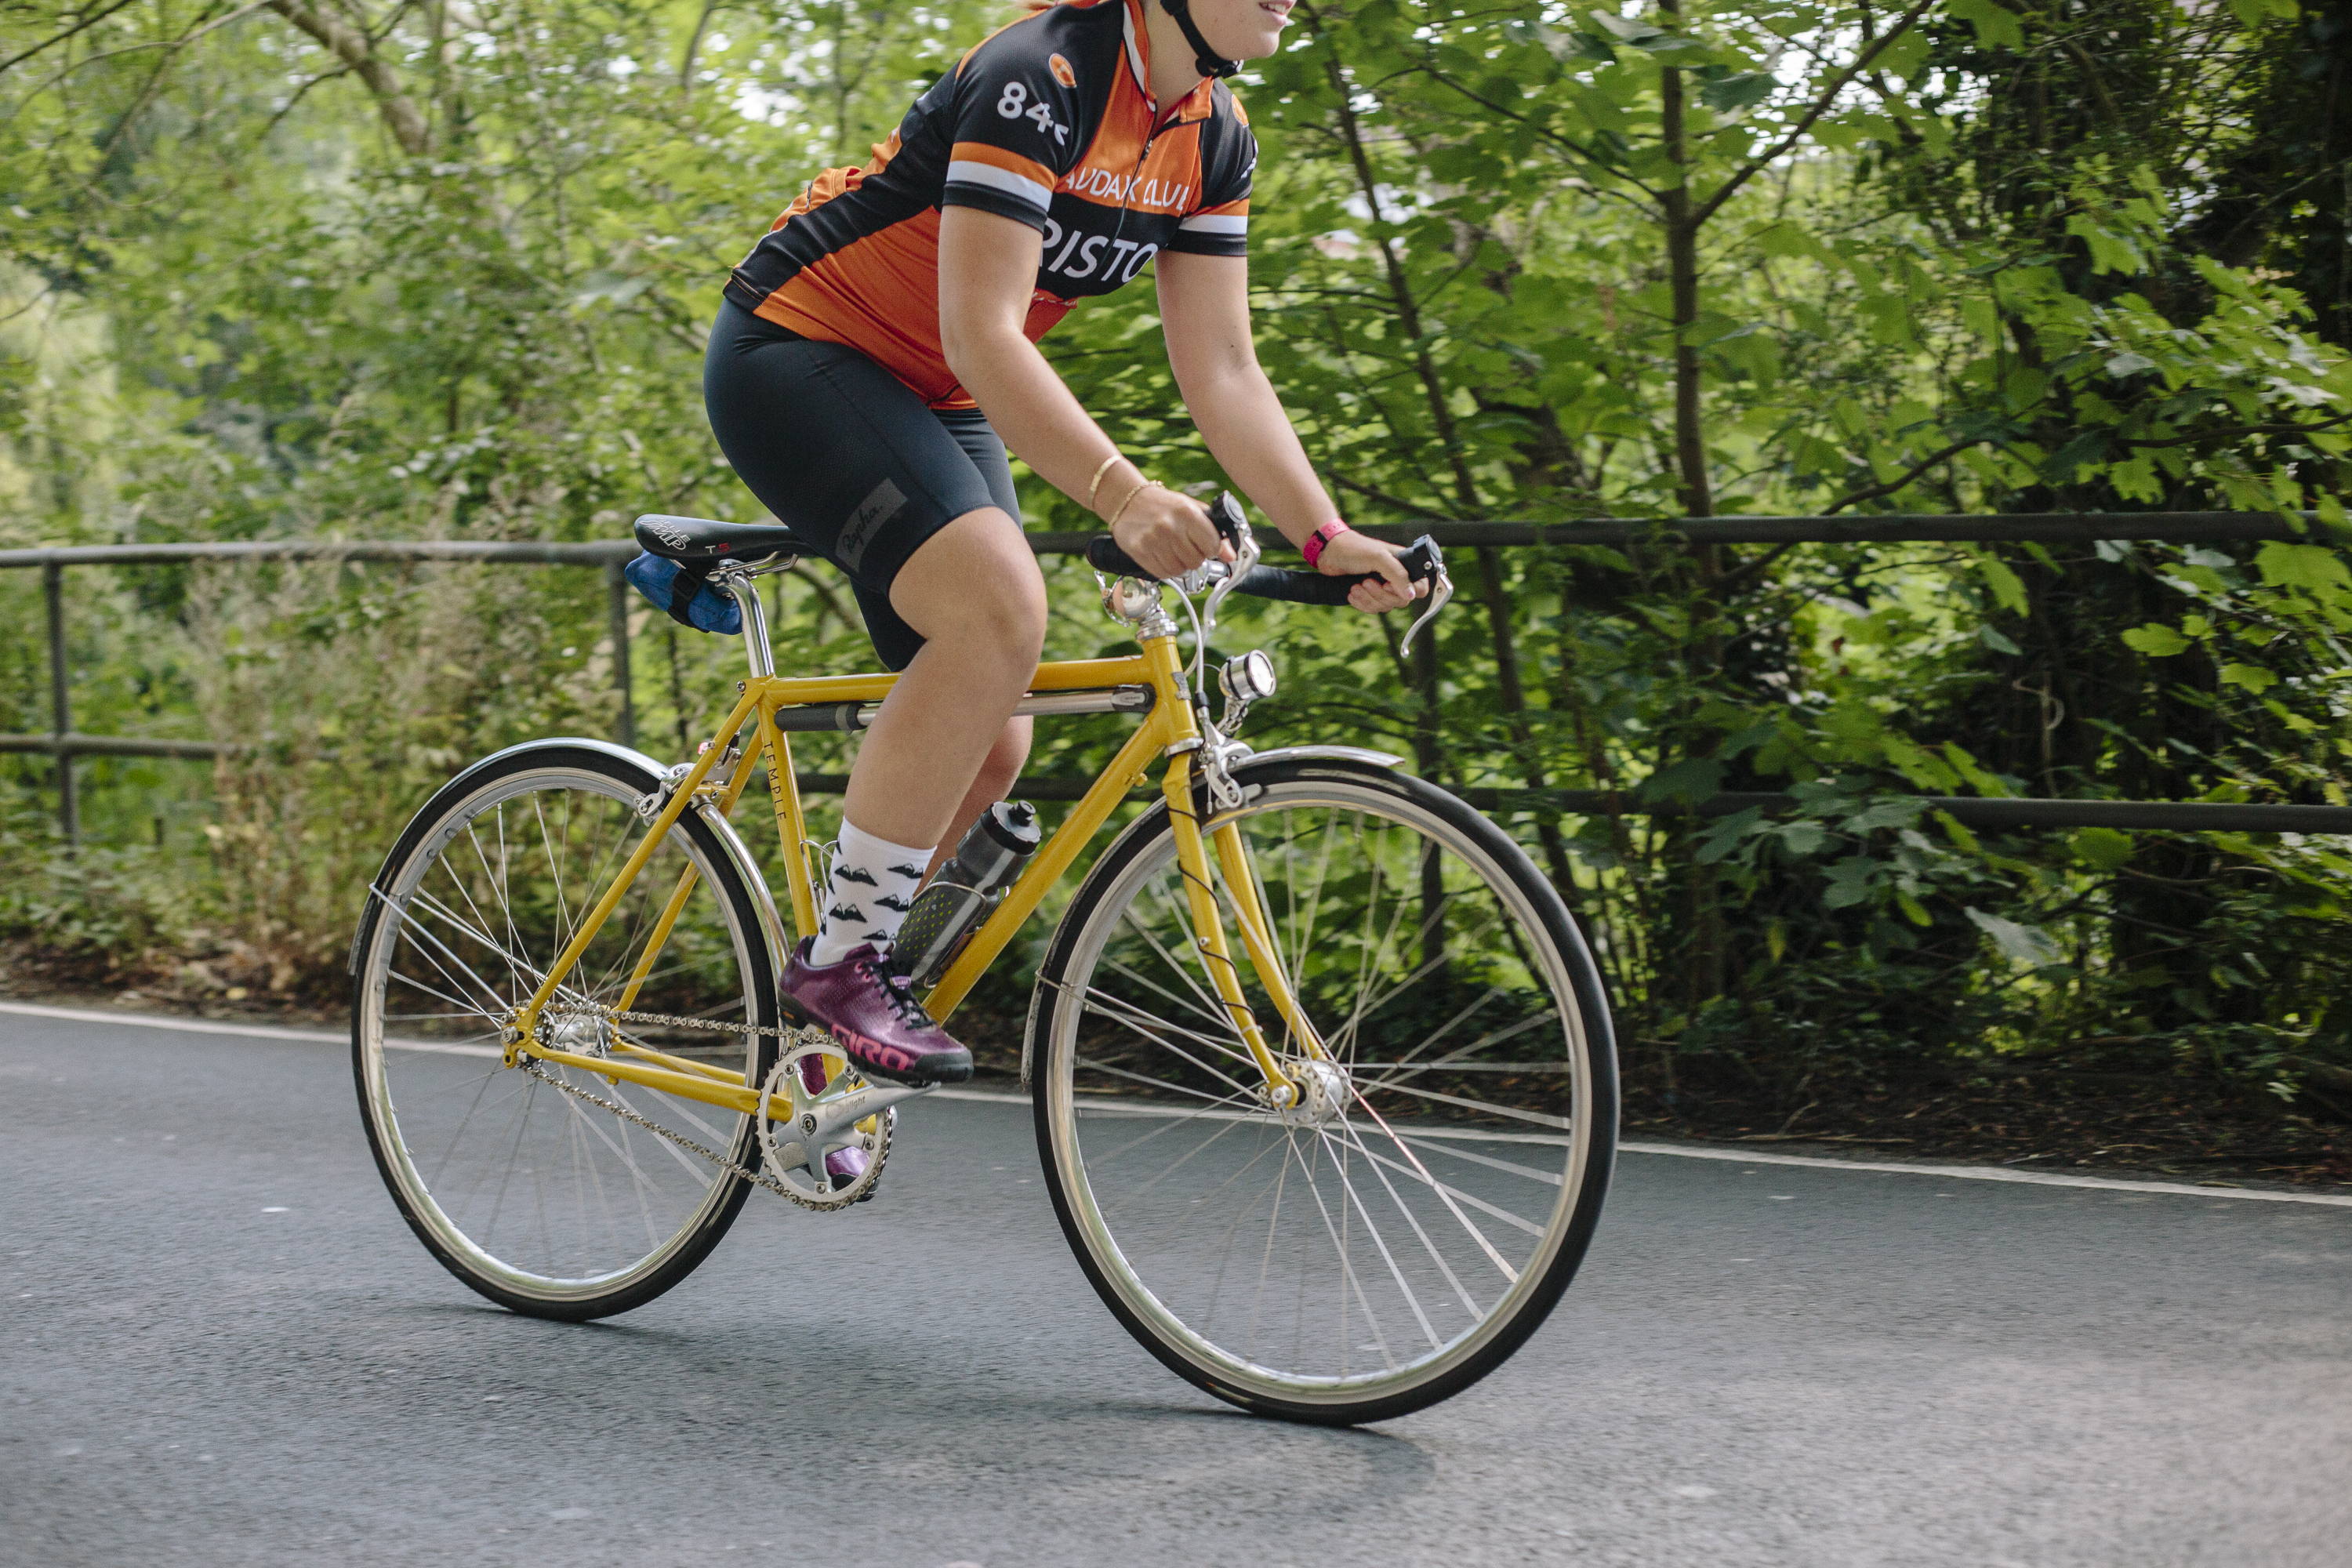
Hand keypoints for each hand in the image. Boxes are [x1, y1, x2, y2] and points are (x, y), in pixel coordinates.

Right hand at [1112, 484, 1232, 579]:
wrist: (1128, 500)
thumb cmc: (1163, 505)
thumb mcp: (1191, 510)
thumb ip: (1213, 532)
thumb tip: (1231, 556)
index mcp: (1187, 513)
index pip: (1212, 546)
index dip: (1211, 549)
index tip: (1206, 546)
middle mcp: (1170, 526)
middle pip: (1196, 562)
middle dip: (1195, 558)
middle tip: (1186, 547)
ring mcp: (1153, 540)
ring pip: (1180, 571)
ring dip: (1180, 565)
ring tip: (1173, 551)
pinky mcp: (1139, 551)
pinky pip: (1162, 574)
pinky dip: (1166, 569)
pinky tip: (1162, 555)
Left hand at [1315, 530, 1424, 613]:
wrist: (1329, 553)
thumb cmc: (1354, 548)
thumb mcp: (1379, 558)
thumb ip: (1398, 575)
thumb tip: (1411, 595)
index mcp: (1404, 564)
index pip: (1421, 586)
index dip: (1409, 591)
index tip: (1389, 585)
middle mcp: (1396, 577)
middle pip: (1401, 601)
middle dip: (1381, 594)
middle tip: (1367, 582)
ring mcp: (1383, 587)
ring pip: (1386, 606)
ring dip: (1369, 599)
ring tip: (1356, 586)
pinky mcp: (1370, 595)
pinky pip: (1373, 609)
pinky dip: (1362, 603)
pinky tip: (1352, 592)